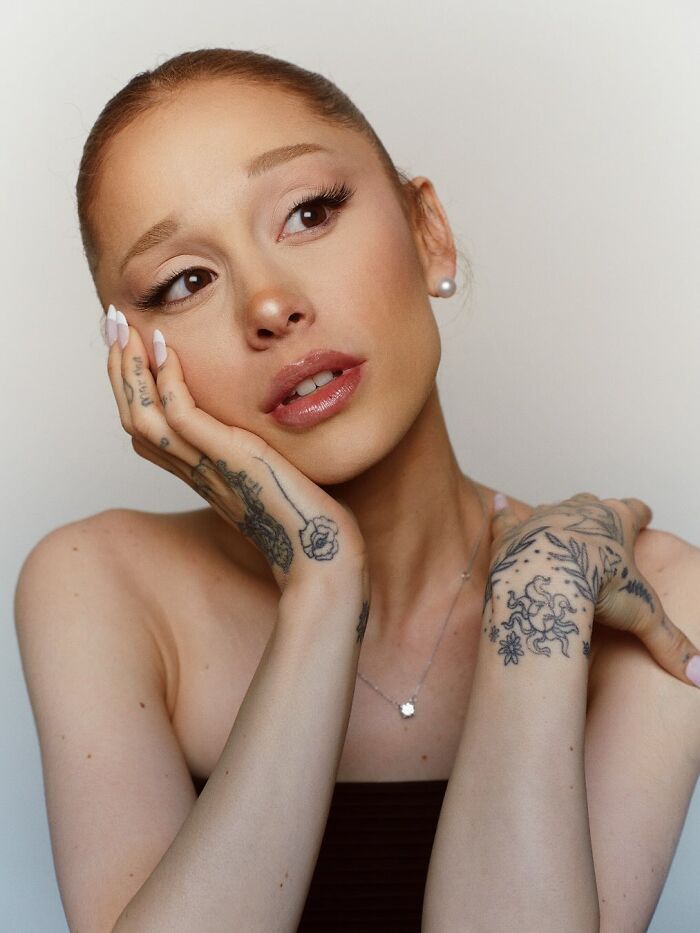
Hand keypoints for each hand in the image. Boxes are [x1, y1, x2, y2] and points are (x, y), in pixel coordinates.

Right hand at [106, 321, 366, 593]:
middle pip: (134, 419)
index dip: (132, 387)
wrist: (324, 556)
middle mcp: (195, 472)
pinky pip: (181, 420)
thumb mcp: (274, 474)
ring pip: (144, 418)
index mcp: (202, 474)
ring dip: (129, 370)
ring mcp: (209, 468)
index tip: (129, 345)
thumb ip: (256, 452)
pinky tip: (166, 349)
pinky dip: (168, 382)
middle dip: (119, 369)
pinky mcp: (230, 460)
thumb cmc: (308, 518)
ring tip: (125, 328)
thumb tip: (262, 428)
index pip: (149, 428)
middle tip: (110, 324)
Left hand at [485, 492, 699, 686]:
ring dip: (557, 518)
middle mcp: (580, 510)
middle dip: (598, 515)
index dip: (640, 514)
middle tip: (601, 532)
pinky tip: (495, 503)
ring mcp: (543, 517)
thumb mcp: (642, 616)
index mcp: (616, 521)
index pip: (635, 509)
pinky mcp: (512, 532)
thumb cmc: (596, 587)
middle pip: (593, 504)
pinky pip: (504, 516)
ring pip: (554, 510)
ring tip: (560, 531)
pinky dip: (501, 512)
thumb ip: (671, 644)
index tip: (644, 516)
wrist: (543, 577)